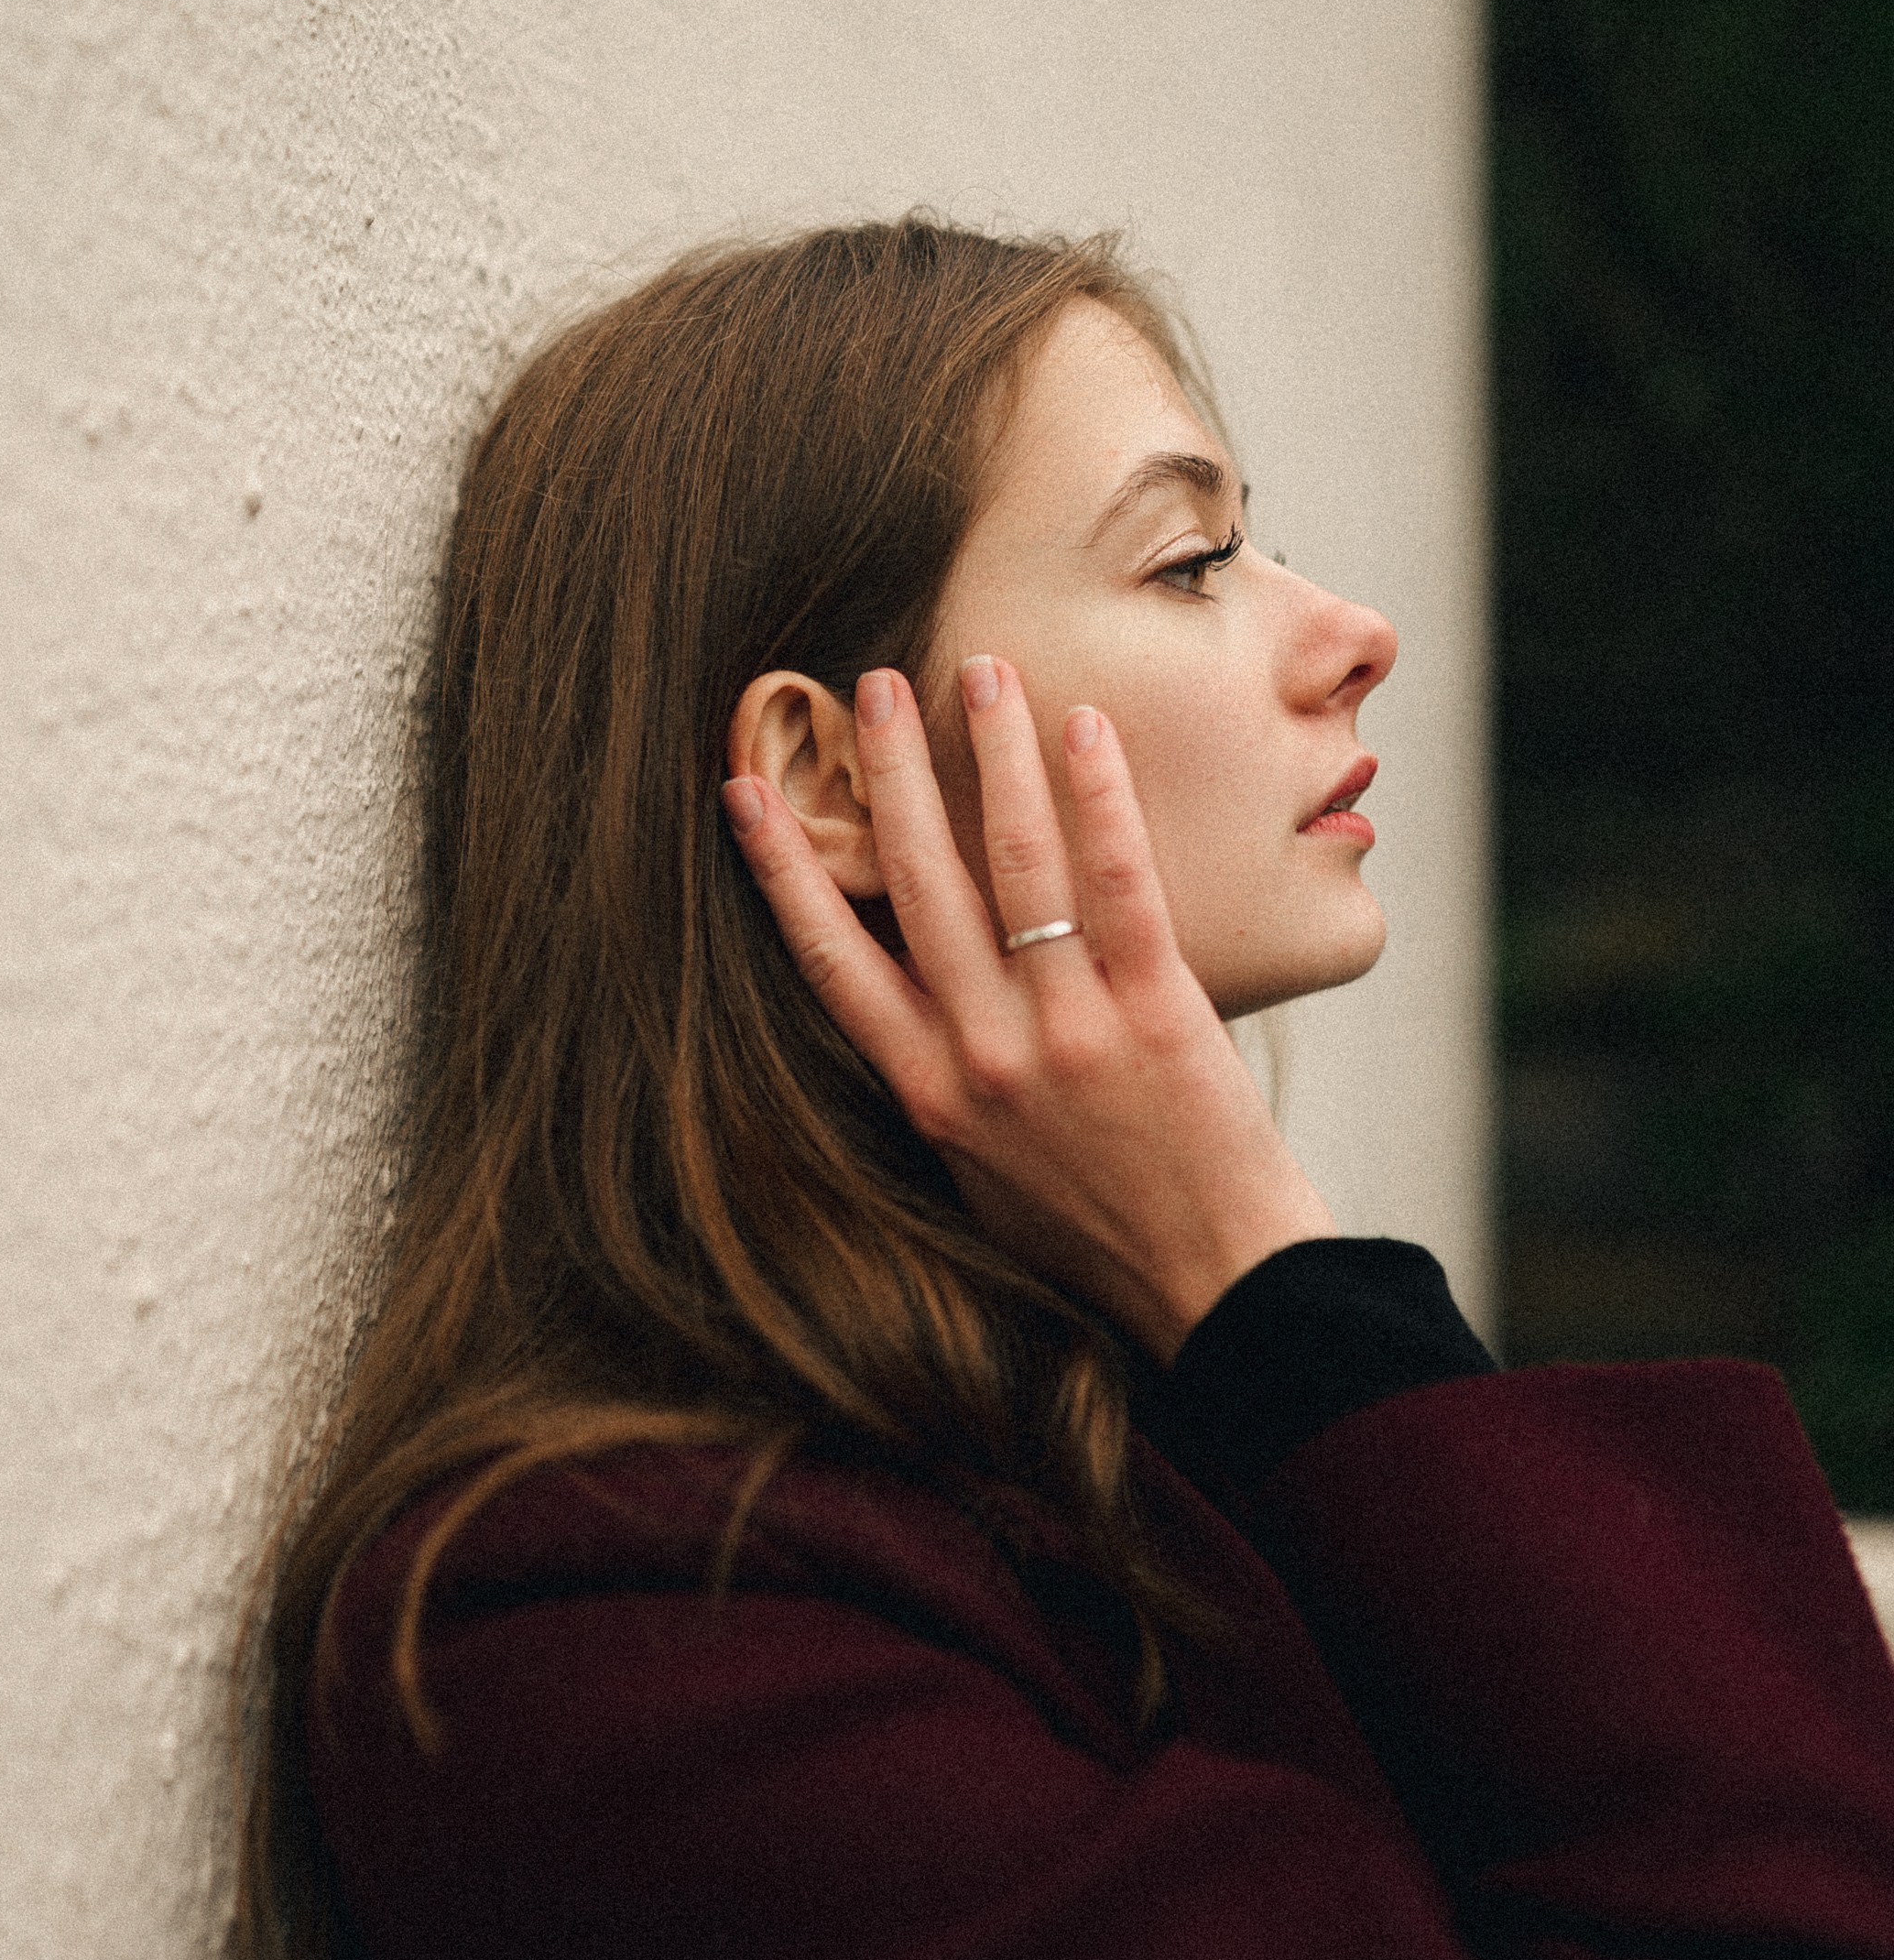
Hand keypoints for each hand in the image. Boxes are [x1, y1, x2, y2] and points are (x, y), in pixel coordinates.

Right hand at [721, 656, 1334, 1364]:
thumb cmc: (1097, 1231)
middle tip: (870, 685)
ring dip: (989, 754)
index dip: (782, 868)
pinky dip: (1097, 796)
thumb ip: (944, 1082)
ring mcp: (1068, 1029)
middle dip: (886, 772)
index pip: (831, 958)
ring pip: (1012, 863)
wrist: (1214, 1287)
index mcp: (929, 1092)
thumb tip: (913, 1000)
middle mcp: (983, 1055)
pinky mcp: (1156, 1010)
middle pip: (916, 883)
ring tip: (979, 672)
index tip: (745, 790)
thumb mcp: (982, 1172)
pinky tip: (1084, 728)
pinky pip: (1118, 881)